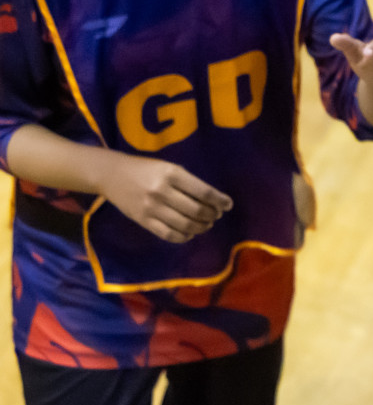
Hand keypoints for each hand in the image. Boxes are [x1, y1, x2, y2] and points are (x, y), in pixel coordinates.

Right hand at [99, 155, 231, 243]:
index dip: (220, 201)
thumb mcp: (169, 167)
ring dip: (200, 227)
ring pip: (185, 225)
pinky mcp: (143, 221)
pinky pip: (167, 234)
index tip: (228, 205)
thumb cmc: (146, 168)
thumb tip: (211, 200)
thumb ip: (188, 182)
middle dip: (212, 215)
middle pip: (196, 210)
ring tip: (206, 224)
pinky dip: (183, 237)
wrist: (112, 175)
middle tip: (216, 215)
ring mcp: (152, 208)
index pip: (204, 192)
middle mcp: (163, 191)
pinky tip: (189, 233)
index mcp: (173, 174)